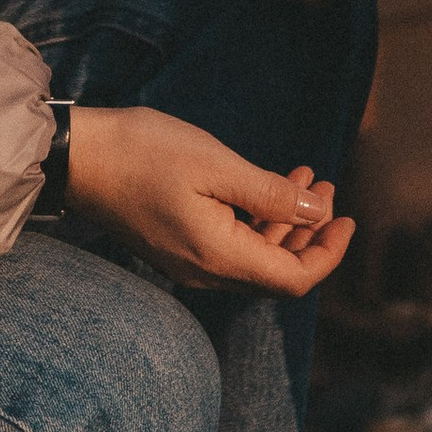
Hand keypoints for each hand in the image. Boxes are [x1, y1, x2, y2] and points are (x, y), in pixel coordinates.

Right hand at [66, 106, 353, 293]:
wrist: (81, 156)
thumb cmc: (146, 151)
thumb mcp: (216, 165)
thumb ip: (269, 194)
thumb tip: (318, 213)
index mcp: (219, 257)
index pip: (293, 279)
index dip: (328, 254)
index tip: (350, 217)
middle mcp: (206, 272)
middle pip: (276, 273)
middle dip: (311, 234)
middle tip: (328, 188)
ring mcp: (189, 262)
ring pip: (255, 258)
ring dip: (286, 222)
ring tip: (306, 178)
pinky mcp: (176, 246)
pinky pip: (232, 246)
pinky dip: (259, 221)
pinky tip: (267, 186)